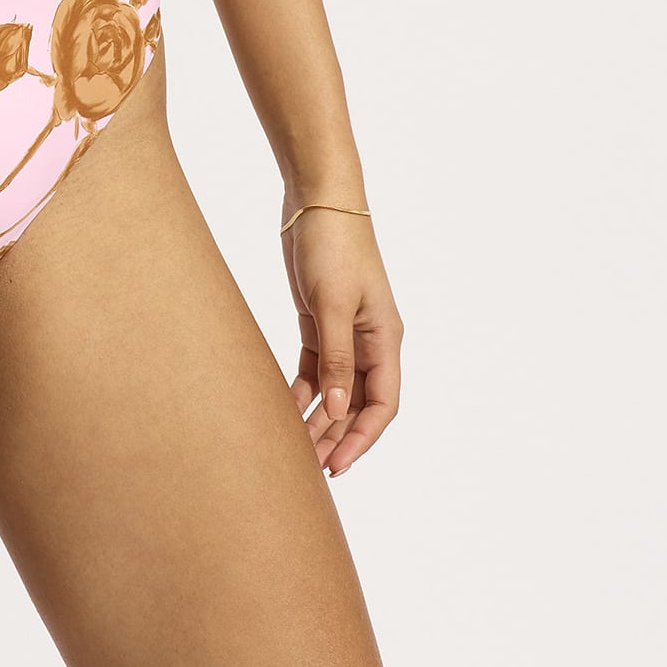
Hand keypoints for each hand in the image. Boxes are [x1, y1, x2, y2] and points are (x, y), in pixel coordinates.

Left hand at [281, 204, 402, 476]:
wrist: (316, 199)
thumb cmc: (332, 246)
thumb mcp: (332, 303)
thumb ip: (336, 359)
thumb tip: (337, 410)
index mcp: (384, 338)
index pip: (382, 404)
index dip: (362, 439)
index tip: (336, 466)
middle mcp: (369, 340)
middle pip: (356, 402)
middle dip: (334, 435)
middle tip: (306, 467)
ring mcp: (343, 330)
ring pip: (333, 388)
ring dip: (316, 417)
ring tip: (293, 448)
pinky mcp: (318, 319)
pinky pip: (313, 367)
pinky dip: (301, 389)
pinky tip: (283, 410)